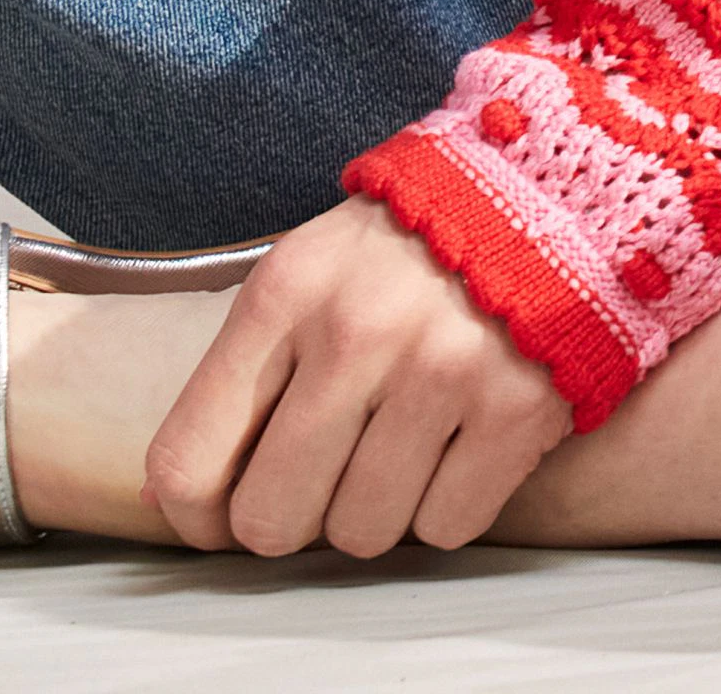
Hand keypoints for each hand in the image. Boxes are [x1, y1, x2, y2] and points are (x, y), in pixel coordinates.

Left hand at [143, 195, 573, 559]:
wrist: (552, 188)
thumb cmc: (411, 242)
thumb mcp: (309, 271)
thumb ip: (243, 372)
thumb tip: (169, 496)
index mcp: (286, 292)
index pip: (189, 458)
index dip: (197, 515)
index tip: (221, 513)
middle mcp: (356, 332)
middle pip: (271, 519)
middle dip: (292, 516)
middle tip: (326, 473)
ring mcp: (440, 372)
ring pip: (361, 533)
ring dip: (377, 507)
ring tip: (403, 439)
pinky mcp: (516, 409)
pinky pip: (445, 527)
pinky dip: (449, 501)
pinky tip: (460, 438)